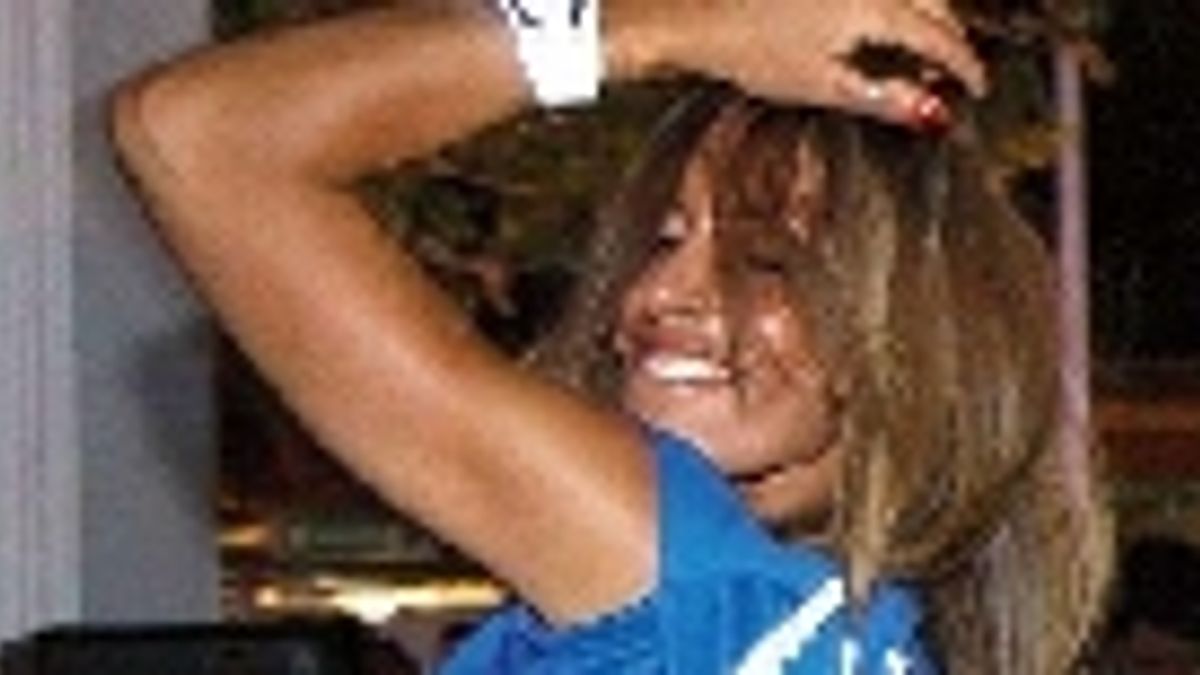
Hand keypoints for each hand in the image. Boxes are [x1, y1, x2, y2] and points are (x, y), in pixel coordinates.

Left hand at [648, 0, 985, 126]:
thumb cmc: (753, 54)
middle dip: (950, 36)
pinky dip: (899, 4)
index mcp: (872, 7)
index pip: (939, 37)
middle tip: (950, 73)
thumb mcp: (824, 87)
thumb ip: (884, 98)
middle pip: (935, 3)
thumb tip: (936, 114)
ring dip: (927, 14)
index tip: (977, 87)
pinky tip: (882, 26)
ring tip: (920, 50)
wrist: (703, 22)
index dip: (964, 65)